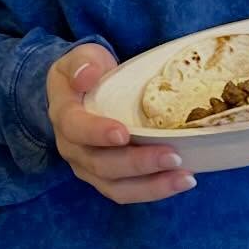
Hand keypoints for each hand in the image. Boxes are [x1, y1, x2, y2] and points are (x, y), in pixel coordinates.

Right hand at [48, 44, 196, 204]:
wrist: (83, 90)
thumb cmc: (87, 71)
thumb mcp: (83, 57)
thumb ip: (84, 62)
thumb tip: (88, 76)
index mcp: (64, 115)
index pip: (75, 128)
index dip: (97, 133)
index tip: (123, 133)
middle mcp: (72, 148)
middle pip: (101, 164)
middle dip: (138, 164)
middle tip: (173, 155)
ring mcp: (88, 168)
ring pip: (115, 187)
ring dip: (151, 186)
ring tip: (184, 178)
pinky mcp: (106, 179)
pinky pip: (127, 192)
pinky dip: (154, 190)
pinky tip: (181, 181)